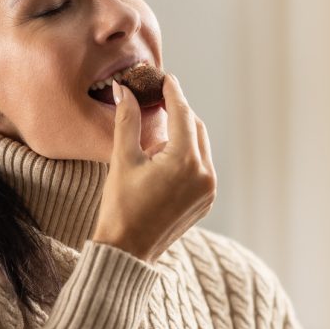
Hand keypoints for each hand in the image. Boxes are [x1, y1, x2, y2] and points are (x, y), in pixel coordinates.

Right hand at [91, 72, 216, 263]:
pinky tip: (164, 158)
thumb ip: (128, 120)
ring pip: (200, 147)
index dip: (172, 92)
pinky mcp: (206, 201)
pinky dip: (187, 156)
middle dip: (178, 112)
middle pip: (195, 128)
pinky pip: (201, 167)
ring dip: (183, 135)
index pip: (182, 113)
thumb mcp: (123, 159)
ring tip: (155, 134)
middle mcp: (205, 174)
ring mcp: (209, 190)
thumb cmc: (120, 207)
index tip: (164, 77)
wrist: (127, 251)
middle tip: (158, 100)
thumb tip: (126, 90)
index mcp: (185, 161)